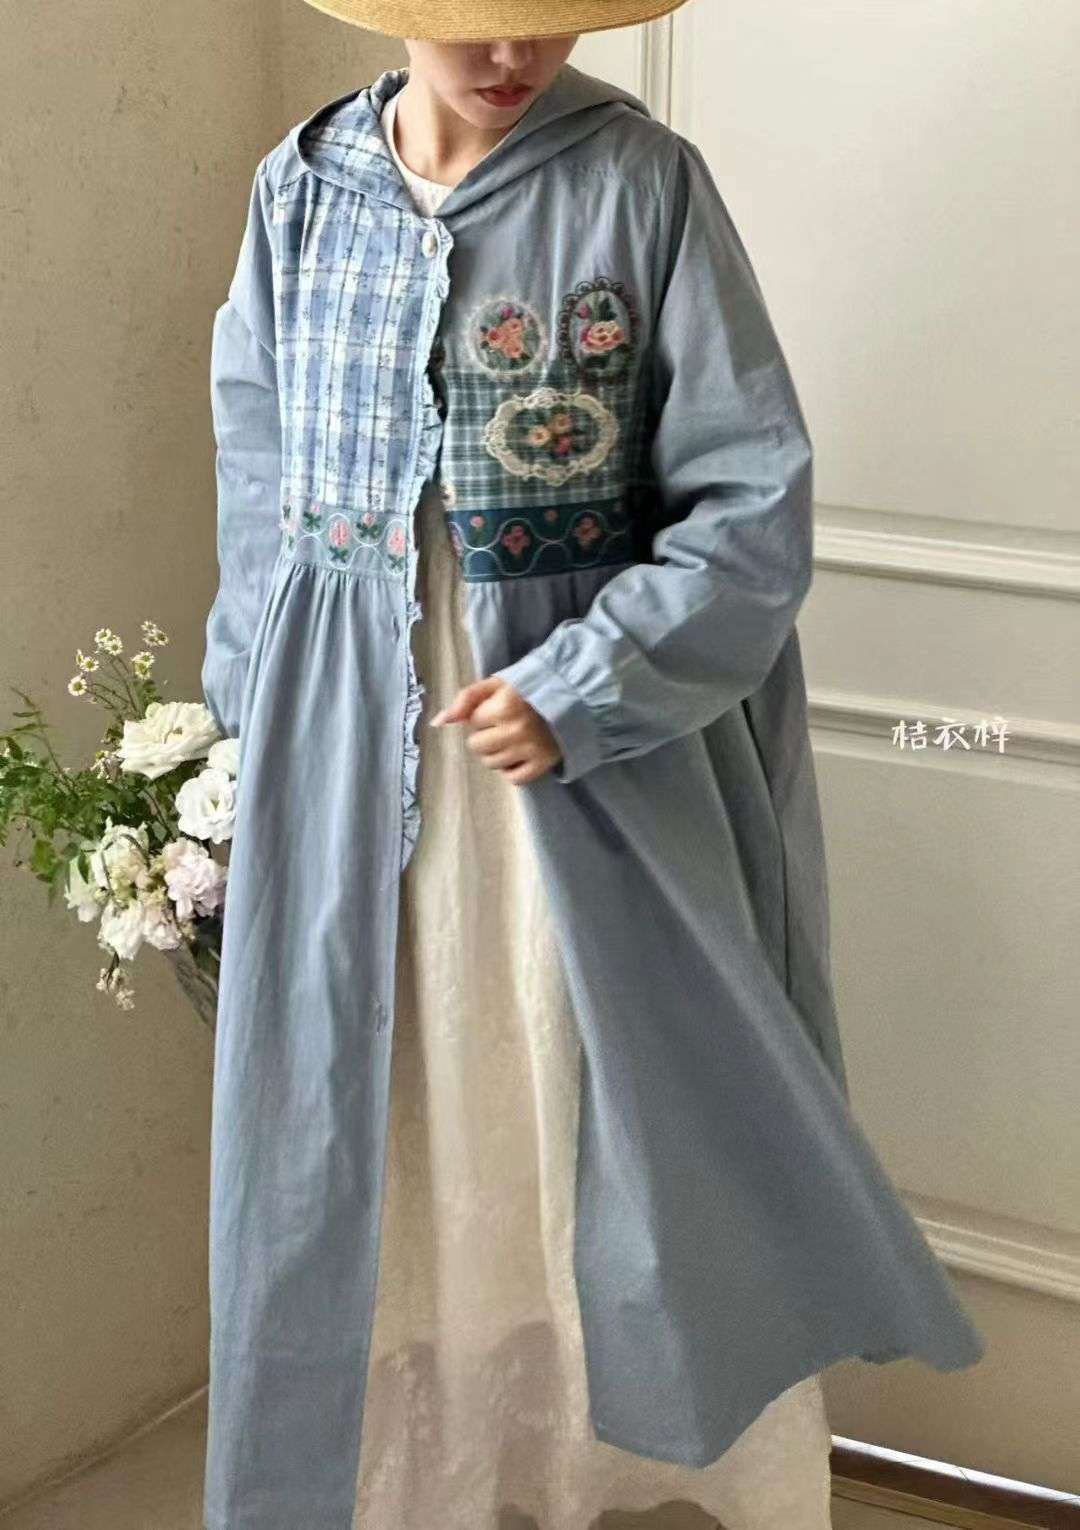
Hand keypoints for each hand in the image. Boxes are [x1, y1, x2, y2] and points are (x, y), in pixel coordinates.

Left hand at [429, 676, 561, 783]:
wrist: (573, 699)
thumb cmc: (529, 689)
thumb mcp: (497, 684)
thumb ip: (466, 699)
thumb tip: (438, 722)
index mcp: (505, 705)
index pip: (473, 721)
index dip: (483, 715)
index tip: (498, 709)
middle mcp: (517, 730)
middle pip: (477, 747)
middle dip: (485, 736)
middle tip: (502, 727)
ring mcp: (530, 749)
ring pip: (491, 764)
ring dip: (495, 754)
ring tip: (509, 741)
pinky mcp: (543, 764)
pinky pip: (514, 779)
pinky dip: (511, 770)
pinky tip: (518, 756)